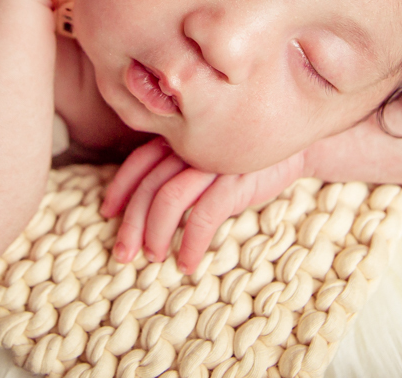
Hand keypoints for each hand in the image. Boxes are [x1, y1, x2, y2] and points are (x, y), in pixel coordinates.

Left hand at [99, 137, 308, 273]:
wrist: (294, 143)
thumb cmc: (242, 154)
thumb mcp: (205, 154)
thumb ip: (179, 166)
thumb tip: (148, 203)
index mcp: (179, 138)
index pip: (138, 163)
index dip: (119, 189)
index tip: (108, 213)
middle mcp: (190, 148)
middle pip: (148, 187)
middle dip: (131, 224)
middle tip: (123, 253)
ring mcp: (212, 164)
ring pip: (168, 200)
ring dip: (156, 234)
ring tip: (155, 258)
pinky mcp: (234, 182)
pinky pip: (203, 217)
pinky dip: (191, 244)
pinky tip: (188, 263)